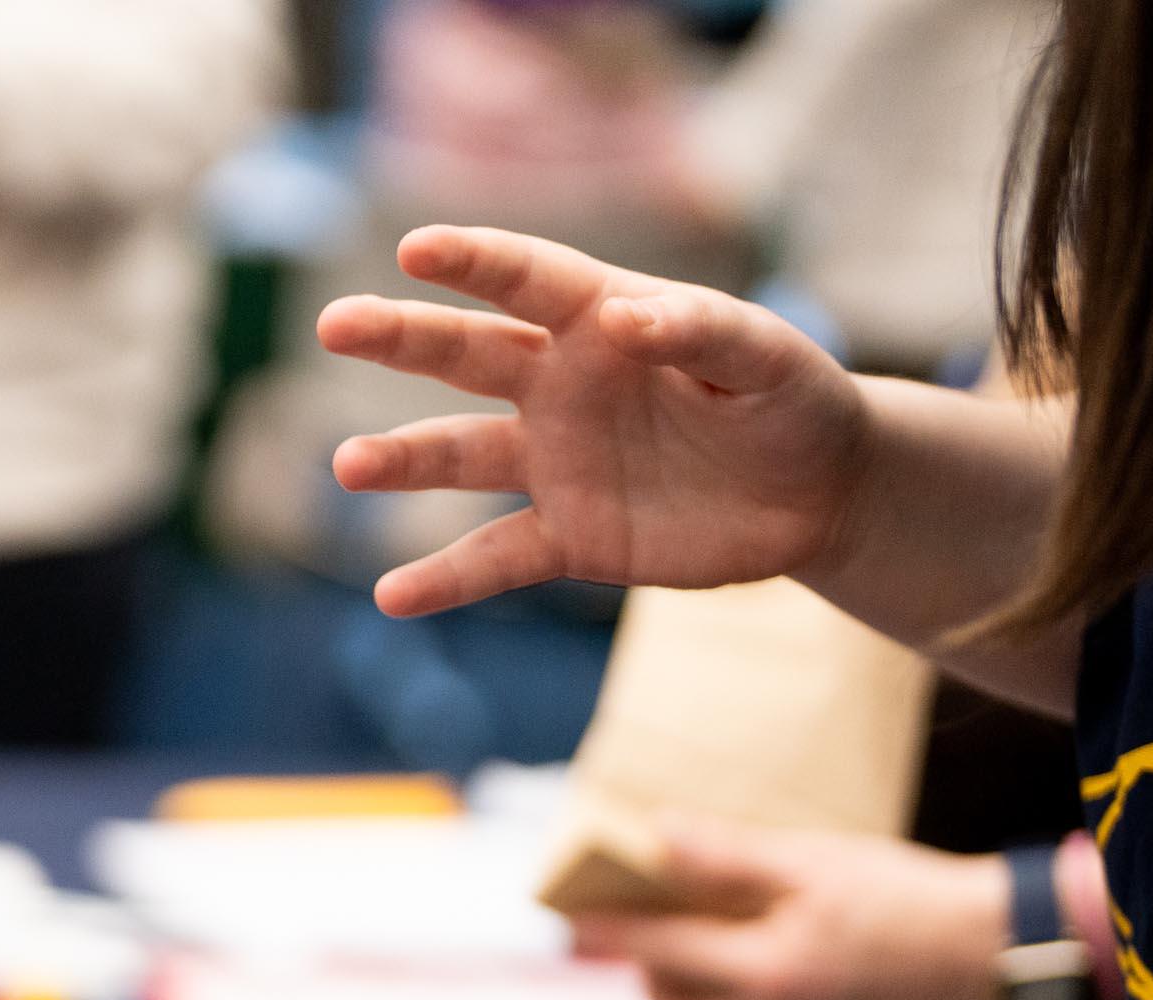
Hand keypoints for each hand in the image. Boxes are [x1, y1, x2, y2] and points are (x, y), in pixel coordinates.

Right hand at [320, 227, 871, 617]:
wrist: (817, 493)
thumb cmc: (790, 398)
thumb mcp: (767, 357)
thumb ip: (701, 331)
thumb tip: (625, 320)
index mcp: (604, 320)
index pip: (528, 280)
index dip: (474, 261)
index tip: (418, 248)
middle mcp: (561, 385)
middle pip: (466, 353)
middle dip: (400, 336)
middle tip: (335, 323)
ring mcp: (556, 462)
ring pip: (461, 457)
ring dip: (402, 461)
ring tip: (349, 466)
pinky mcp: (569, 536)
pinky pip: (495, 558)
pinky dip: (445, 580)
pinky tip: (391, 598)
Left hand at [566, 820, 1010, 999]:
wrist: (993, 951)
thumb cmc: (904, 893)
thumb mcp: (816, 860)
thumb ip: (730, 856)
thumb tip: (656, 834)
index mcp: (766, 969)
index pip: (660, 950)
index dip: (609, 935)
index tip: (568, 926)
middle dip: (651, 986)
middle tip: (651, 950)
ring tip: (701, 979)